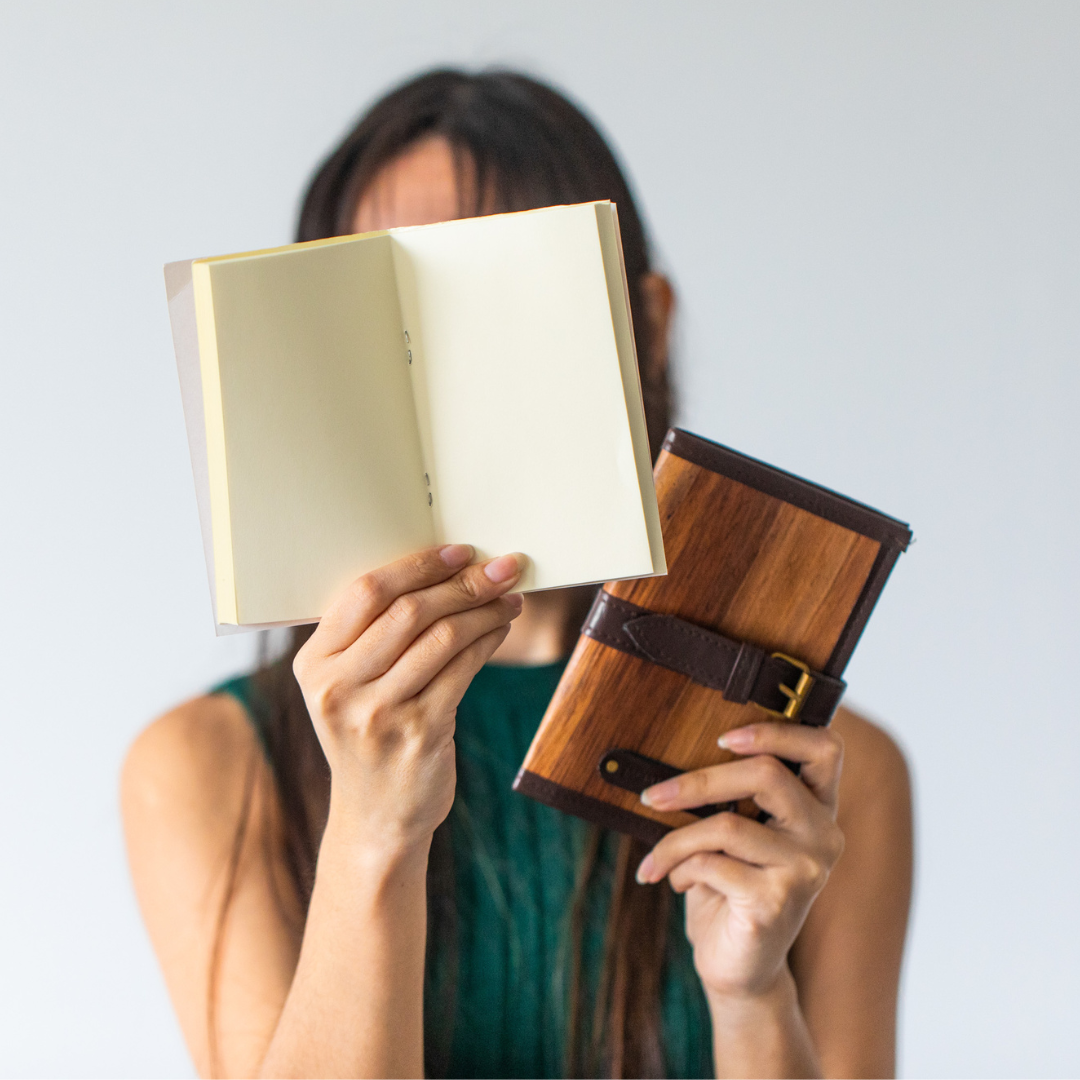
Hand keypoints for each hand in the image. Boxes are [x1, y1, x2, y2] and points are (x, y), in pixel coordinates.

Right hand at [293, 544, 524, 858]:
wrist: (376, 818)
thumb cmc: (369, 736)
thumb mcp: (347, 687)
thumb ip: (372, 636)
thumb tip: (442, 571)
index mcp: (313, 663)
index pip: (365, 593)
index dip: (418, 565)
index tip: (460, 551)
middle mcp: (338, 687)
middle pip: (409, 610)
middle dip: (463, 582)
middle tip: (501, 568)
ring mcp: (377, 713)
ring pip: (443, 637)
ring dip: (485, 610)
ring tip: (509, 599)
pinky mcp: (419, 733)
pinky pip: (464, 669)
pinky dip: (489, 641)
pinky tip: (501, 630)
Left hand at [635, 723, 844, 1003]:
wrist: (738, 966)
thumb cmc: (730, 886)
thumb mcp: (736, 832)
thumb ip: (732, 795)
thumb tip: (677, 751)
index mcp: (819, 808)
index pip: (825, 748)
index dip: (777, 731)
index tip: (723, 738)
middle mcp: (824, 835)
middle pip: (767, 774)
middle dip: (699, 781)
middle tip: (652, 796)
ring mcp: (806, 870)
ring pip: (727, 824)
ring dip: (675, 839)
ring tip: (656, 858)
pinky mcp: (776, 902)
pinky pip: (712, 863)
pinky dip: (680, 868)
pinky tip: (676, 882)